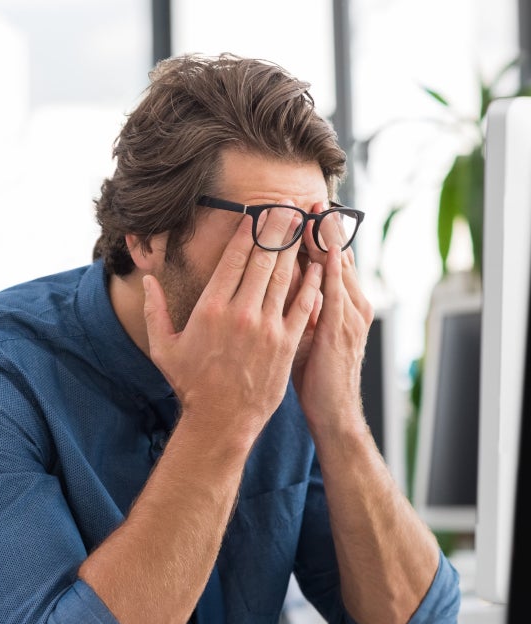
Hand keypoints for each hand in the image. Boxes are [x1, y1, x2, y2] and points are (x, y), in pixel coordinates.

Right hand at [144, 203, 323, 441]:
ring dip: (295, 247)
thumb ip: (154, 310)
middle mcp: (241, 312)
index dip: (248, 230)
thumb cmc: (190, 384)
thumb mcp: (163, 347)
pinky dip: (311, 282)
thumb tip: (148, 280)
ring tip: (304, 224)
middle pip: (264, 259)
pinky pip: (303, 304)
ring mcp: (267, 327)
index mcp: (211, 308)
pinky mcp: (286, 343)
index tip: (257, 211)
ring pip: (285, 276)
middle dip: (277, 228)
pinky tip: (318, 265)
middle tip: (287, 205)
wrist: (221, 420)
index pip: (234, 258)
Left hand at [290, 203, 373, 434]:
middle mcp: (351, 305)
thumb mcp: (311, 336)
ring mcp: (349, 316)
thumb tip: (285, 285)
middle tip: (310, 197)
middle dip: (323, 227)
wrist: (333, 413)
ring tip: (315, 211)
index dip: (319, 234)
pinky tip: (320, 251)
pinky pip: (333, 293)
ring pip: (337, 268)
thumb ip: (304, 308)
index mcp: (344, 305)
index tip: (304, 209)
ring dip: (326, 239)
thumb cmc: (317, 377)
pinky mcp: (340, 330)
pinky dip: (327, 270)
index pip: (330, 260)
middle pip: (336, 256)